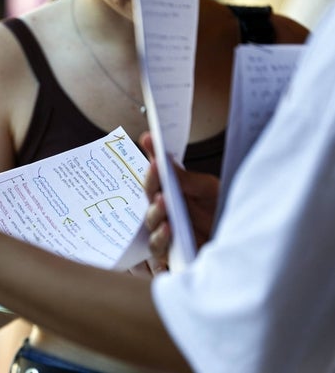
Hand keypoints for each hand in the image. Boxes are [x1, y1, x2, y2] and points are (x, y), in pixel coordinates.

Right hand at [139, 132, 219, 273]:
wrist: (250, 251)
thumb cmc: (227, 219)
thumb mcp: (212, 192)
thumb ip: (188, 181)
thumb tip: (164, 159)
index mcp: (174, 198)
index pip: (157, 177)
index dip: (151, 156)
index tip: (148, 137)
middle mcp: (167, 217)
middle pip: (148, 200)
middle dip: (150, 183)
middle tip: (155, 168)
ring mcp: (168, 240)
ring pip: (149, 227)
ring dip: (154, 213)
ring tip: (163, 202)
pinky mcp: (173, 262)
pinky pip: (157, 254)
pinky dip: (160, 240)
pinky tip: (168, 229)